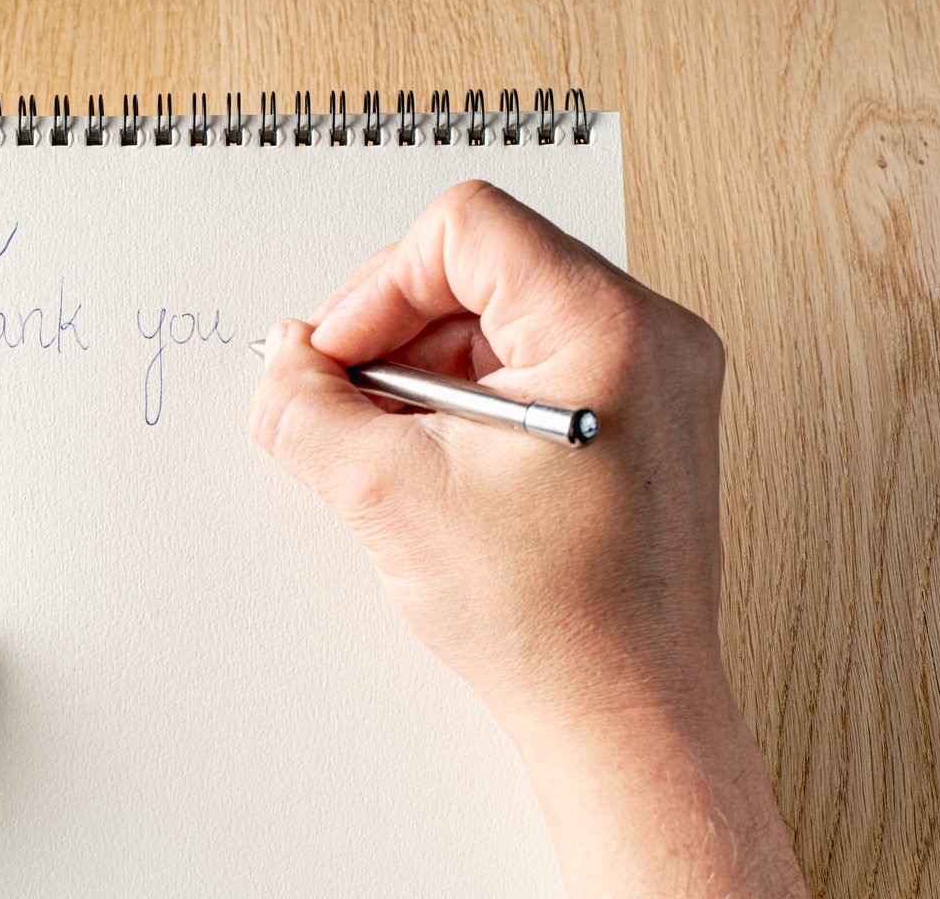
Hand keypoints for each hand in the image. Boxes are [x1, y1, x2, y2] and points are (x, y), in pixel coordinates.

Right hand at [250, 181, 804, 896]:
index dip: (378, 285)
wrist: (622, 713)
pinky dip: (469, 398)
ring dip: (428, 367)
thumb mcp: (389, 495)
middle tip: (357, 402)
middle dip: (398, 331)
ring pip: (502, 315)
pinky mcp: (640, 419)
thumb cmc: (556, 621)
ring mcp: (655, 378)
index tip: (345, 357)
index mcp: (609, 328)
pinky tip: (441, 463)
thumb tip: (284, 364)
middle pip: (483, 264)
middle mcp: (650, 336)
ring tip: (402, 447)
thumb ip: (307, 409)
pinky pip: (533, 363)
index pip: (464, 226)